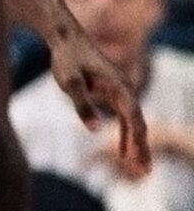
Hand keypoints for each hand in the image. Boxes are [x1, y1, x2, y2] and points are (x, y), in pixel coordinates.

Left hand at [50, 26, 149, 176]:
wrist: (65, 37)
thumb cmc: (67, 58)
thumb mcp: (70, 82)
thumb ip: (82, 105)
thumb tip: (96, 130)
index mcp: (120, 87)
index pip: (133, 120)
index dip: (137, 142)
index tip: (138, 161)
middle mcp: (126, 89)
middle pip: (139, 124)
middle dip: (142, 148)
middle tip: (145, 172)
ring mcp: (122, 90)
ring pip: (134, 122)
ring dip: (137, 144)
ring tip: (139, 168)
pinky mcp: (114, 91)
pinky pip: (125, 117)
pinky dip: (127, 134)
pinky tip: (124, 151)